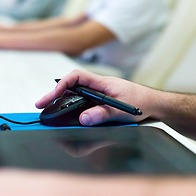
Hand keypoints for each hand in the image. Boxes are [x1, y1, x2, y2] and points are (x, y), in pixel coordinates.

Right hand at [36, 69, 162, 125]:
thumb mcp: (122, 111)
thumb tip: (83, 119)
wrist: (154, 104)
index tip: (53, 95)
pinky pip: (82, 99)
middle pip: (71, 85)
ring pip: (75, 92)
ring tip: (49, 107)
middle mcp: (98, 86)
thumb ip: (103, 114)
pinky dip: (71, 104)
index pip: (77, 77)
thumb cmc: (142, 102)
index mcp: (102, 83)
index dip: (62, 84)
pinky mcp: (101, 101)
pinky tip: (66, 110)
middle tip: (41, 104)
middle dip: (54, 94)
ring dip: (61, 99)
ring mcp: (99, 93)